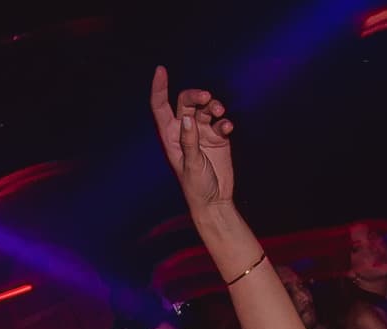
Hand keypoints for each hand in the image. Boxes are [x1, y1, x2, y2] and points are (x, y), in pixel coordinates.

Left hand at [149, 67, 234, 212]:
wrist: (215, 201)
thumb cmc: (196, 187)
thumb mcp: (191, 164)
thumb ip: (190, 141)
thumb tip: (188, 117)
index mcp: (171, 135)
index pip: (160, 106)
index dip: (159, 87)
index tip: (161, 70)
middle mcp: (185, 130)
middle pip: (186, 102)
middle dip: (196, 96)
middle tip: (207, 98)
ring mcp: (202, 133)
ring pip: (205, 109)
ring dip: (213, 106)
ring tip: (220, 112)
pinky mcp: (218, 137)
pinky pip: (220, 121)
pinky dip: (224, 121)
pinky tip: (227, 128)